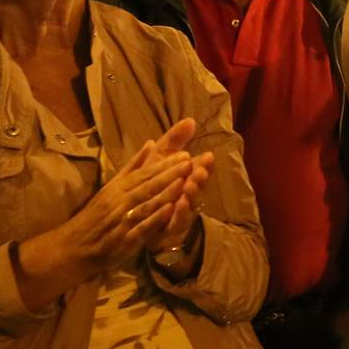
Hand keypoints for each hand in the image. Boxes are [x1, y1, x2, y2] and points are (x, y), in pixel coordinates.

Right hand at [45, 121, 198, 274]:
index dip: (164, 165)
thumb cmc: (95, 215)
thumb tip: (150, 143)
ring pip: (146, 204)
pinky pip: (142, 227)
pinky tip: (170, 210)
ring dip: (166, 193)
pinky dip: (156, 218)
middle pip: (147, 186)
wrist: (74, 246)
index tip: (184, 155)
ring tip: (185, 182)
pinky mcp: (124, 239)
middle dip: (170, 174)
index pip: (144, 174)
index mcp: (117, 188)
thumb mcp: (111, 187)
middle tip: (189, 162)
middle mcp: (120, 201)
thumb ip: (132, 167)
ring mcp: (122, 220)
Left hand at [144, 117, 215, 253]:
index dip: (204, 165)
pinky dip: (177, 215)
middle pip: (197, 187)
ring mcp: (183, 213)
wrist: (141, 217)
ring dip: (191, 196)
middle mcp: (189, 196)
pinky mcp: (173, 229)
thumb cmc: (157, 185)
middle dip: (200, 180)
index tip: (208, 157)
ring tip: (189, 187)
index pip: (200, 170)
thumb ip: (175, 140)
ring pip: (189, 205)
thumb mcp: (162, 159)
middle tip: (200, 172)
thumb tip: (190, 120)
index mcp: (187, 178)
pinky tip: (176, 207)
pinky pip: (176, 222)